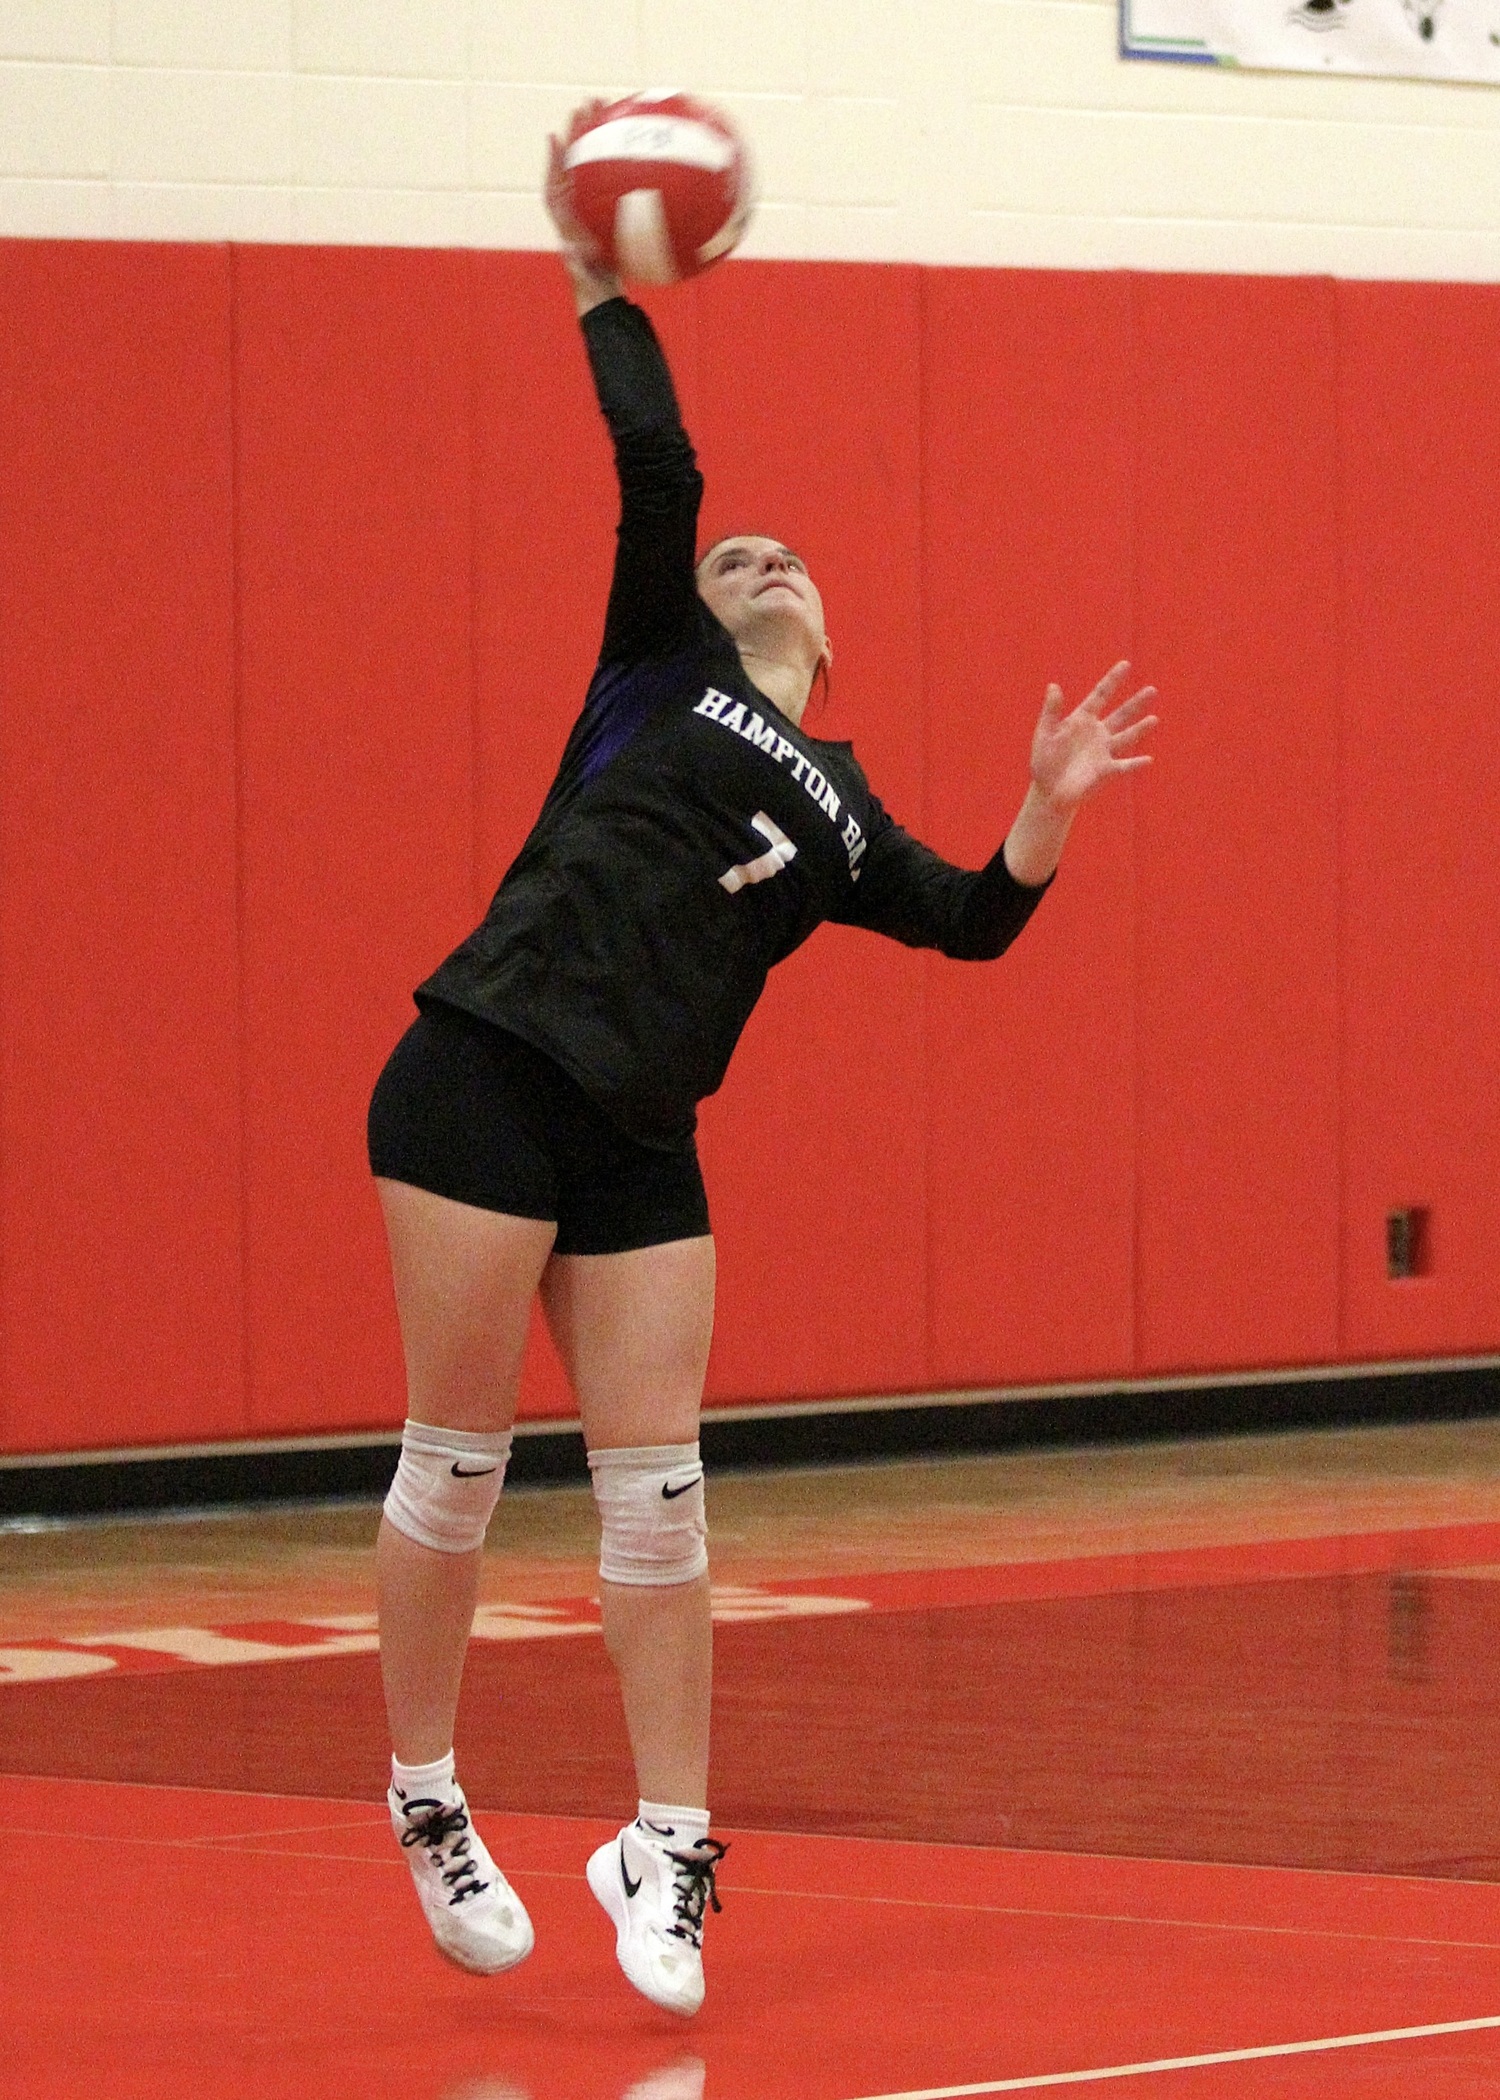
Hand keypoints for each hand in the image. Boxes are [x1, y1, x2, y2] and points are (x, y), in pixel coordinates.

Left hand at [545, 119, 623, 311]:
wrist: (602, 293)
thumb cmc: (593, 286)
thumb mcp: (586, 276)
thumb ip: (577, 263)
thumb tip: (570, 250)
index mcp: (567, 218)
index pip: (558, 183)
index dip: (554, 162)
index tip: (554, 138)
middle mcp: (577, 205)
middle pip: (576, 162)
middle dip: (579, 133)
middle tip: (587, 106)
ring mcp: (592, 204)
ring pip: (594, 163)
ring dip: (599, 136)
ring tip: (608, 109)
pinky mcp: (606, 207)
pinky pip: (615, 178)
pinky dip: (623, 160)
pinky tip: (641, 143)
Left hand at [1029, 660, 1156, 812]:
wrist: (1049, 791)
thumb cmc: (1045, 762)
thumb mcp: (1044, 733)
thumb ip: (1051, 711)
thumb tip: (1053, 685)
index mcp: (1082, 720)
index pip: (1101, 695)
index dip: (1113, 680)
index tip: (1126, 664)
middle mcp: (1098, 733)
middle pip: (1121, 714)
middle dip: (1136, 703)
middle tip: (1152, 689)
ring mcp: (1104, 752)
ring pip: (1127, 737)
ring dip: (1140, 729)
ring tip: (1154, 719)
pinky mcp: (1106, 771)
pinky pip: (1124, 766)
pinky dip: (1135, 764)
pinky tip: (1148, 760)